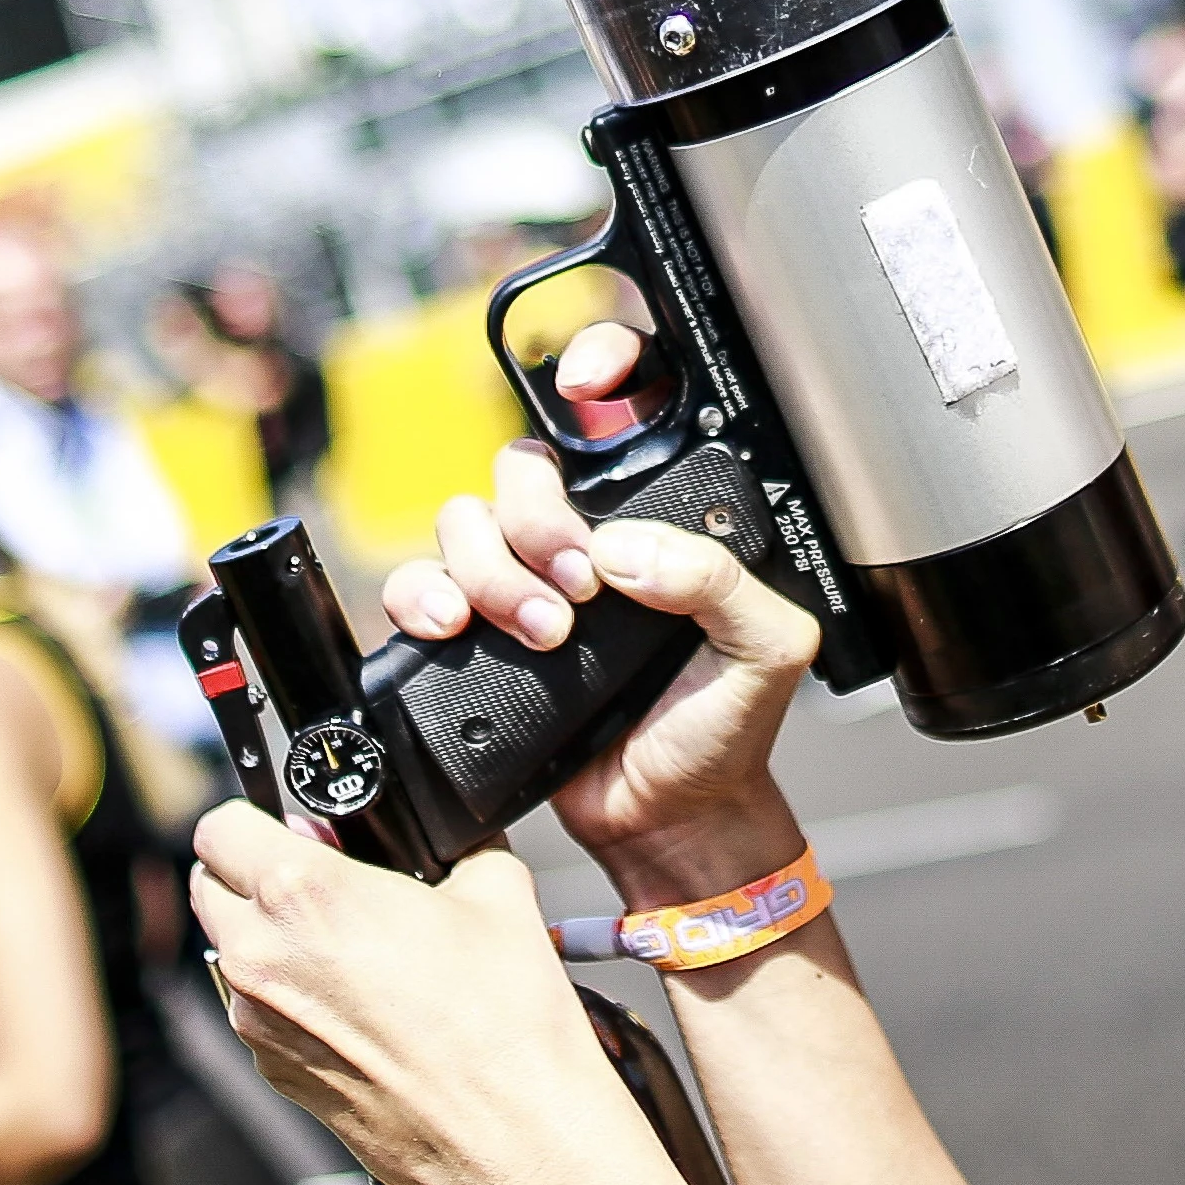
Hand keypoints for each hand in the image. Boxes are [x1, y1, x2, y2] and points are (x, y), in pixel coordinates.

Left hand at [187, 809, 647, 1184]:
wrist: (514, 1139)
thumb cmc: (505, 1028)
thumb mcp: (498, 892)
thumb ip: (452, 848)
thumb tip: (442, 841)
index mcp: (303, 895)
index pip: (219, 827)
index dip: (258, 817)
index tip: (295, 828)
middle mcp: (263, 958)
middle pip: (209, 888)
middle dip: (253, 874)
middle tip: (323, 879)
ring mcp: (260, 1024)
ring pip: (231, 953)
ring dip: (270, 937)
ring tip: (351, 947)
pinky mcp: (276, 1074)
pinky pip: (259, 1013)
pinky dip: (291, 998)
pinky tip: (361, 1006)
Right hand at [375, 361, 819, 899]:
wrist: (670, 819)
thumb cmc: (724, 731)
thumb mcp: (765, 650)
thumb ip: (717, 582)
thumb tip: (625, 550)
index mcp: (659, 525)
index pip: (620, 415)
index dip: (601, 365)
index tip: (589, 381)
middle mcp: (586, 541)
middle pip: (522, 469)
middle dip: (538, 521)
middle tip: (580, 588)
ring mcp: (526, 584)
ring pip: (464, 520)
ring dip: (491, 572)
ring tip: (542, 634)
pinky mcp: (479, 635)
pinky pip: (419, 586)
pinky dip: (423, 596)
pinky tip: (457, 628)